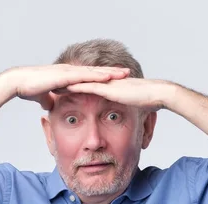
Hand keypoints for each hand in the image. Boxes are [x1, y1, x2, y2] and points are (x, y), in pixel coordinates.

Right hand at [5, 64, 130, 109]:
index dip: (103, 76)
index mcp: (67, 76)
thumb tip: (50, 105)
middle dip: (112, 72)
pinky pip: (85, 76)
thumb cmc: (27, 88)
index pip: (89, 75)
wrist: (17, 82)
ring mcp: (69, 72)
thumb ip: (48, 100)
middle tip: (128, 72)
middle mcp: (70, 71)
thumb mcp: (42, 97)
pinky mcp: (65, 75)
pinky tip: (108, 77)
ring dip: (110, 72)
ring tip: (124, 73)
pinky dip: (97, 76)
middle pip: (96, 71)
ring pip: (94, 71)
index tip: (116, 78)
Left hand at [59, 78, 174, 111]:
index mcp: (109, 87)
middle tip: (50, 85)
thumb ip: (126, 111)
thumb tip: (123, 118)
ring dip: (65, 83)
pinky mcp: (107, 87)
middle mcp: (105, 83)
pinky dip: (73, 86)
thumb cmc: (149, 102)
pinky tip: (62, 87)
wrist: (157, 94)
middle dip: (65, 83)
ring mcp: (105, 83)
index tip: (62, 90)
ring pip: (80, 82)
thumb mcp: (132, 107)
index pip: (88, 86)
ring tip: (50, 85)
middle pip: (81, 81)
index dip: (75, 88)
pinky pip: (87, 86)